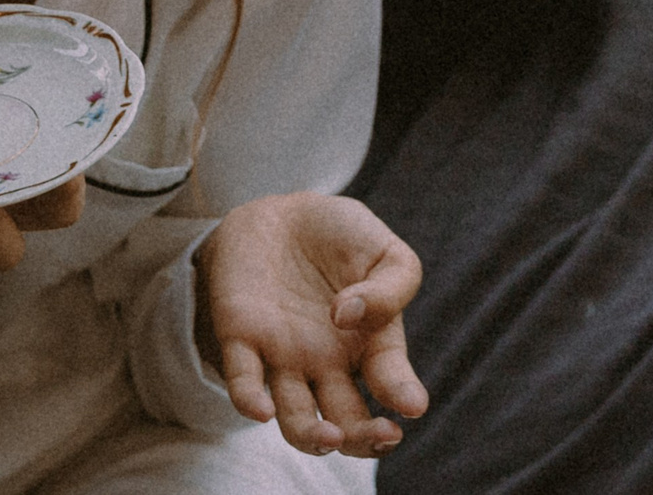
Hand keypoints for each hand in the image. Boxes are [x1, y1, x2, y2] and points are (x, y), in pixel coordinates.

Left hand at [196, 193, 428, 457]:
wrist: (280, 212)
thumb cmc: (341, 237)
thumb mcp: (385, 250)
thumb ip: (390, 285)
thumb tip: (350, 316)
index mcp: (371, 346)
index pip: (391, 385)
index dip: (403, 397)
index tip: (410, 403)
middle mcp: (329, 363)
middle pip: (346, 425)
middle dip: (364, 440)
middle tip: (381, 434)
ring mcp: (285, 356)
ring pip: (296, 419)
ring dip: (312, 437)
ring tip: (328, 434)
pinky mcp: (242, 338)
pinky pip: (243, 381)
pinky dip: (250, 401)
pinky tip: (262, 410)